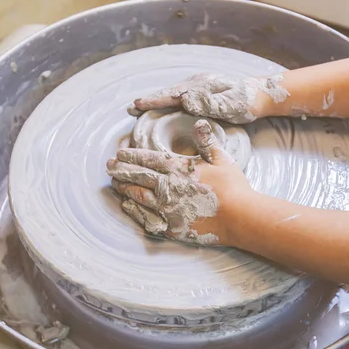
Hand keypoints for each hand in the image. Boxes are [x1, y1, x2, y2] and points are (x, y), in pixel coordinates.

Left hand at [106, 120, 252, 244]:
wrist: (239, 217)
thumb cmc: (233, 186)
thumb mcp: (221, 158)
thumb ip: (206, 141)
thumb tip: (199, 121)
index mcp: (178, 168)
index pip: (148, 159)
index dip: (132, 155)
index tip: (120, 153)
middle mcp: (168, 187)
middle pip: (138, 176)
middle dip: (122, 170)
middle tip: (109, 166)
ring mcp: (167, 208)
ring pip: (138, 195)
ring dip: (124, 188)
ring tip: (115, 183)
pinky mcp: (171, 226)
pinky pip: (146, 217)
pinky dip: (134, 210)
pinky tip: (127, 206)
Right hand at [128, 73, 288, 123]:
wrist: (262, 94)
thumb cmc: (247, 102)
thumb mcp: (230, 105)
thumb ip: (208, 103)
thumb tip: (184, 99)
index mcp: (200, 87)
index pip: (172, 95)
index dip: (154, 101)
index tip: (138, 105)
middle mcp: (197, 84)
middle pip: (168, 92)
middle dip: (149, 100)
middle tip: (130, 108)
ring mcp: (199, 87)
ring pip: (173, 94)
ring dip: (156, 100)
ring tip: (139, 107)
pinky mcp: (203, 92)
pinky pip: (180, 97)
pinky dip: (167, 101)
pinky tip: (162, 106)